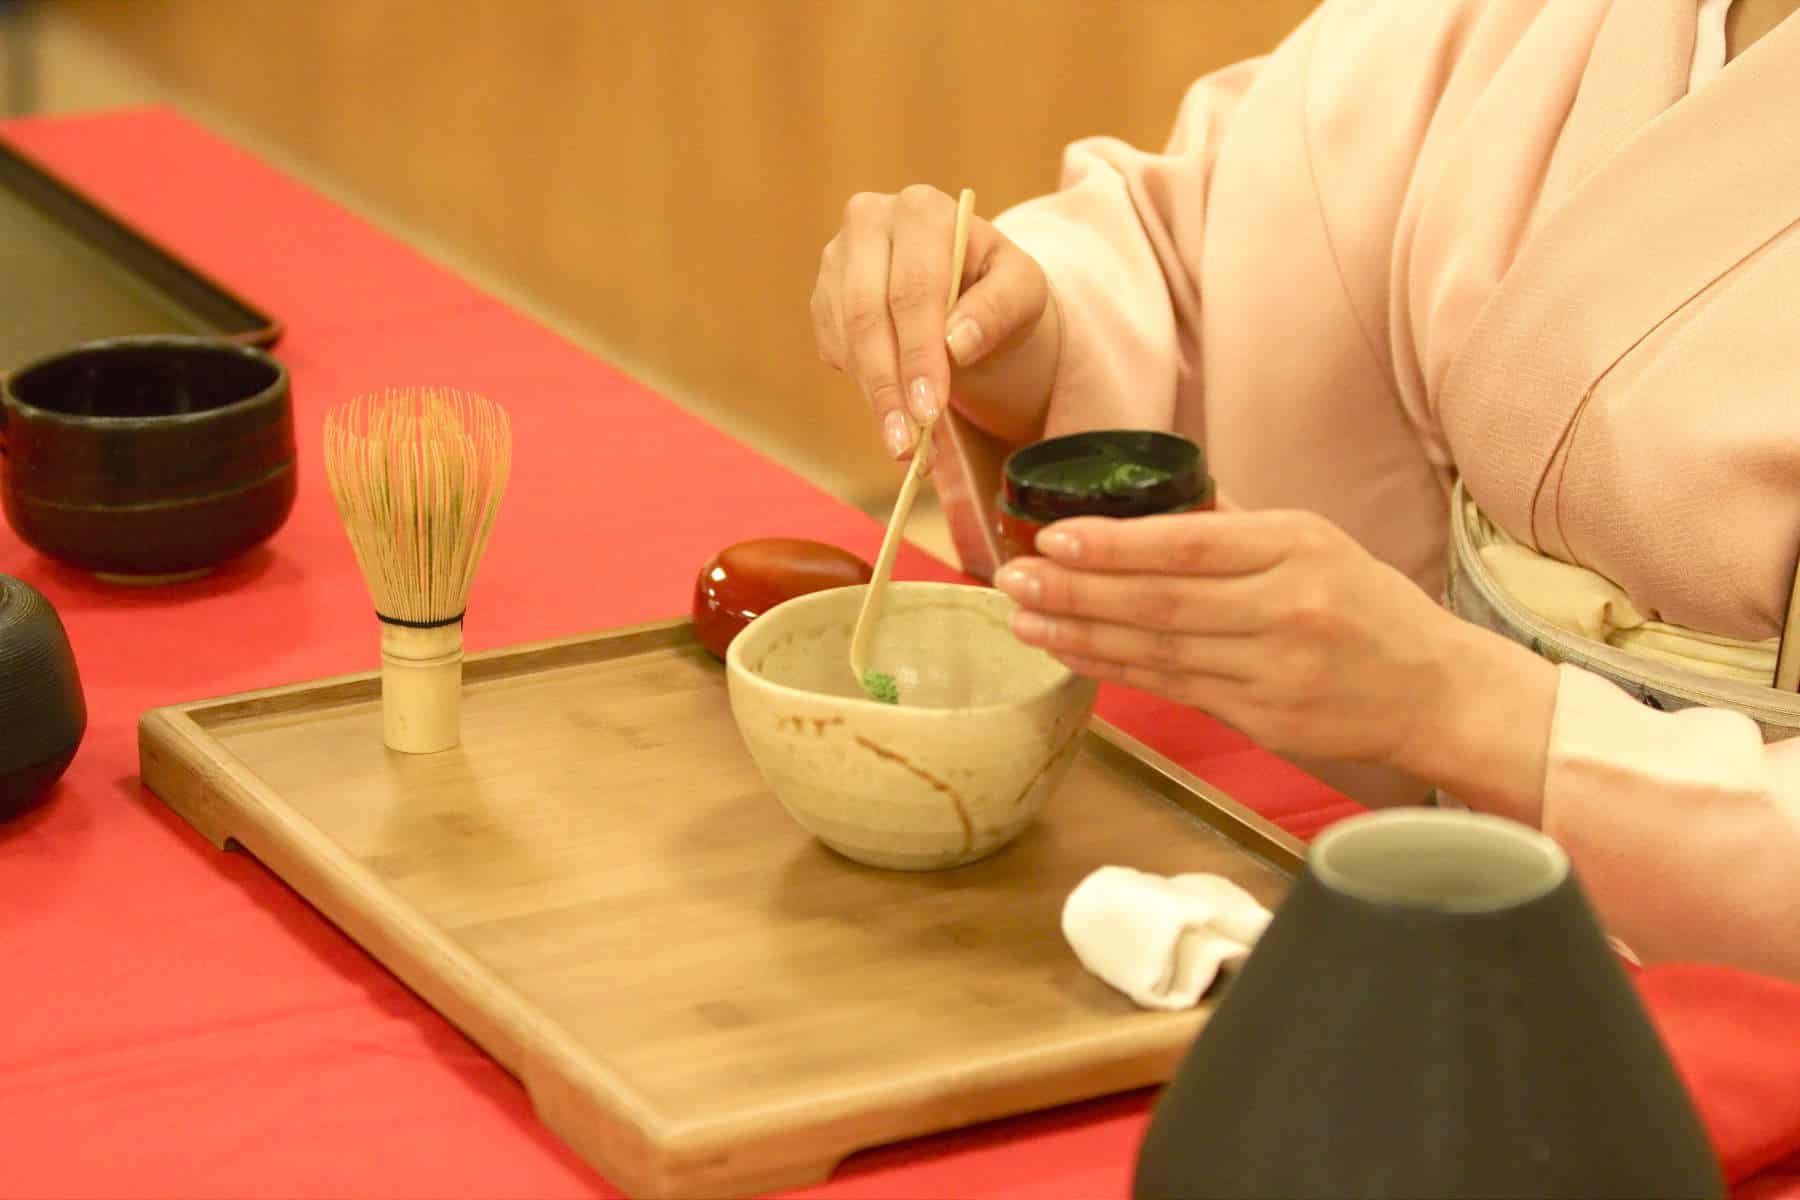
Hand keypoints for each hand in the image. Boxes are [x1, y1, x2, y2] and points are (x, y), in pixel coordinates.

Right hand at [811, 185, 1061, 460]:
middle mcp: (869, 220)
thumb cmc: (998, 288)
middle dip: (888, 385)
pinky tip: (893, 404)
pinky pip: (833, 347)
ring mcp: (838, 257)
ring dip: (872, 396)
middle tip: (907, 442)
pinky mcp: (824, 293)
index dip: (918, 353)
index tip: (930, 409)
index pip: (913, 289)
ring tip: (904, 443)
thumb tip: (957, 345)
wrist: (968, 290)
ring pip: (845, 336)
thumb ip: (999, 309)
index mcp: (922, 210)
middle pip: (867, 313)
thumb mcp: (1023, 292)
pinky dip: (861, 384)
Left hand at [992, 509, 1557, 812]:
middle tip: (1012, 578)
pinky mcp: (1262, 717)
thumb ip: (1235, 527)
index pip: (1188, 543)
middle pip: (1161, 600)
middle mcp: (1286, 606)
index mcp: (1297, 545)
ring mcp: (1273, 668)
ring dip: (1080, 633)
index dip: (1114, 544)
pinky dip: (1113, 669)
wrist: (1434, 690)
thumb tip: (1151, 503)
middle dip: (1076, 589)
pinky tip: (1070, 652)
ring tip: (1023, 617)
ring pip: (1157, 650)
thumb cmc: (1367, 607)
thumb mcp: (1317, 542)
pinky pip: (1171, 687)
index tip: (1051, 535)